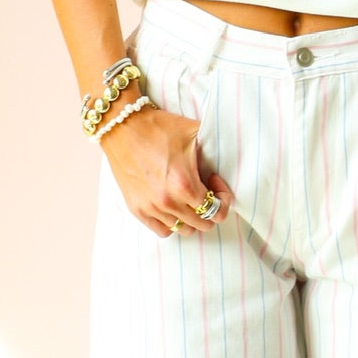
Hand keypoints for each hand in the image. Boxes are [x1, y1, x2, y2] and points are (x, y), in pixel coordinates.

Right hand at [100, 106, 234, 238]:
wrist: (122, 126)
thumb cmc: (159, 128)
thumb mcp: (194, 131)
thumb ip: (215, 146)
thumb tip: (234, 150)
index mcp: (185, 185)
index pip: (216, 211)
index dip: (223, 198)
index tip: (215, 182)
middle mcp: (168, 202)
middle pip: (203, 224)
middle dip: (210, 208)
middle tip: (204, 189)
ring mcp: (151, 208)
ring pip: (184, 230)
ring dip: (192, 216)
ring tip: (188, 197)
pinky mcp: (136, 209)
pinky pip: (162, 231)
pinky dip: (172, 223)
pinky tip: (172, 205)